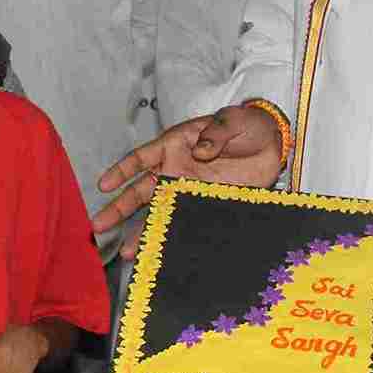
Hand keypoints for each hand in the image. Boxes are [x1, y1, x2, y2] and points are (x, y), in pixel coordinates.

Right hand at [92, 107, 285, 254]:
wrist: (273, 144)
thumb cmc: (247, 124)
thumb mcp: (232, 120)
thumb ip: (215, 133)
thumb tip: (200, 152)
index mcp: (175, 144)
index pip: (141, 158)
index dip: (122, 171)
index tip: (104, 186)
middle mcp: (175, 169)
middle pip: (141, 191)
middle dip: (119, 209)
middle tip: (99, 226)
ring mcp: (189, 190)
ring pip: (158, 212)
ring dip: (143, 230)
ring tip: (129, 252)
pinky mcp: (206, 204)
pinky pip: (185, 221)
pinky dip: (173, 235)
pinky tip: (161, 251)